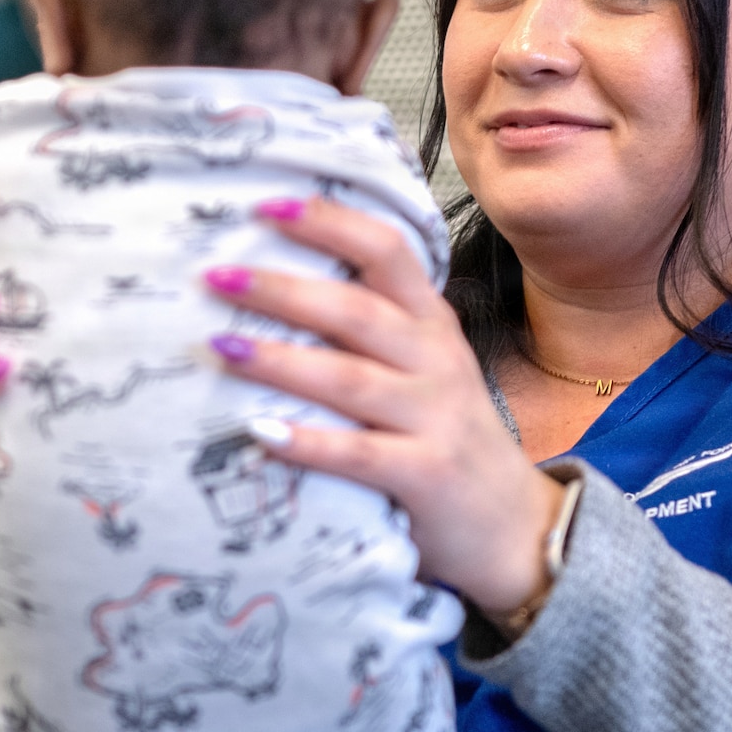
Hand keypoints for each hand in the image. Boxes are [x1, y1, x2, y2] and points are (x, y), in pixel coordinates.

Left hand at [206, 196, 563, 619]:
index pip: (386, 251)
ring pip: (349, 379)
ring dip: (280, 360)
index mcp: (430, 323)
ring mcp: (435, 418)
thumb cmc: (444, 436)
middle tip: (215, 276)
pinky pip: (360, 454)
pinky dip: (309, 442)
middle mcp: (436, 360)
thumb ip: (368, 329)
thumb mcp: (422, 368)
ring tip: (220, 345)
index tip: (266, 205)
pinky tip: (260, 433)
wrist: (516, 526)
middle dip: (282, 290)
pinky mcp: (428, 475)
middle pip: (355, 311)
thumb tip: (269, 284)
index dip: (329, 223)